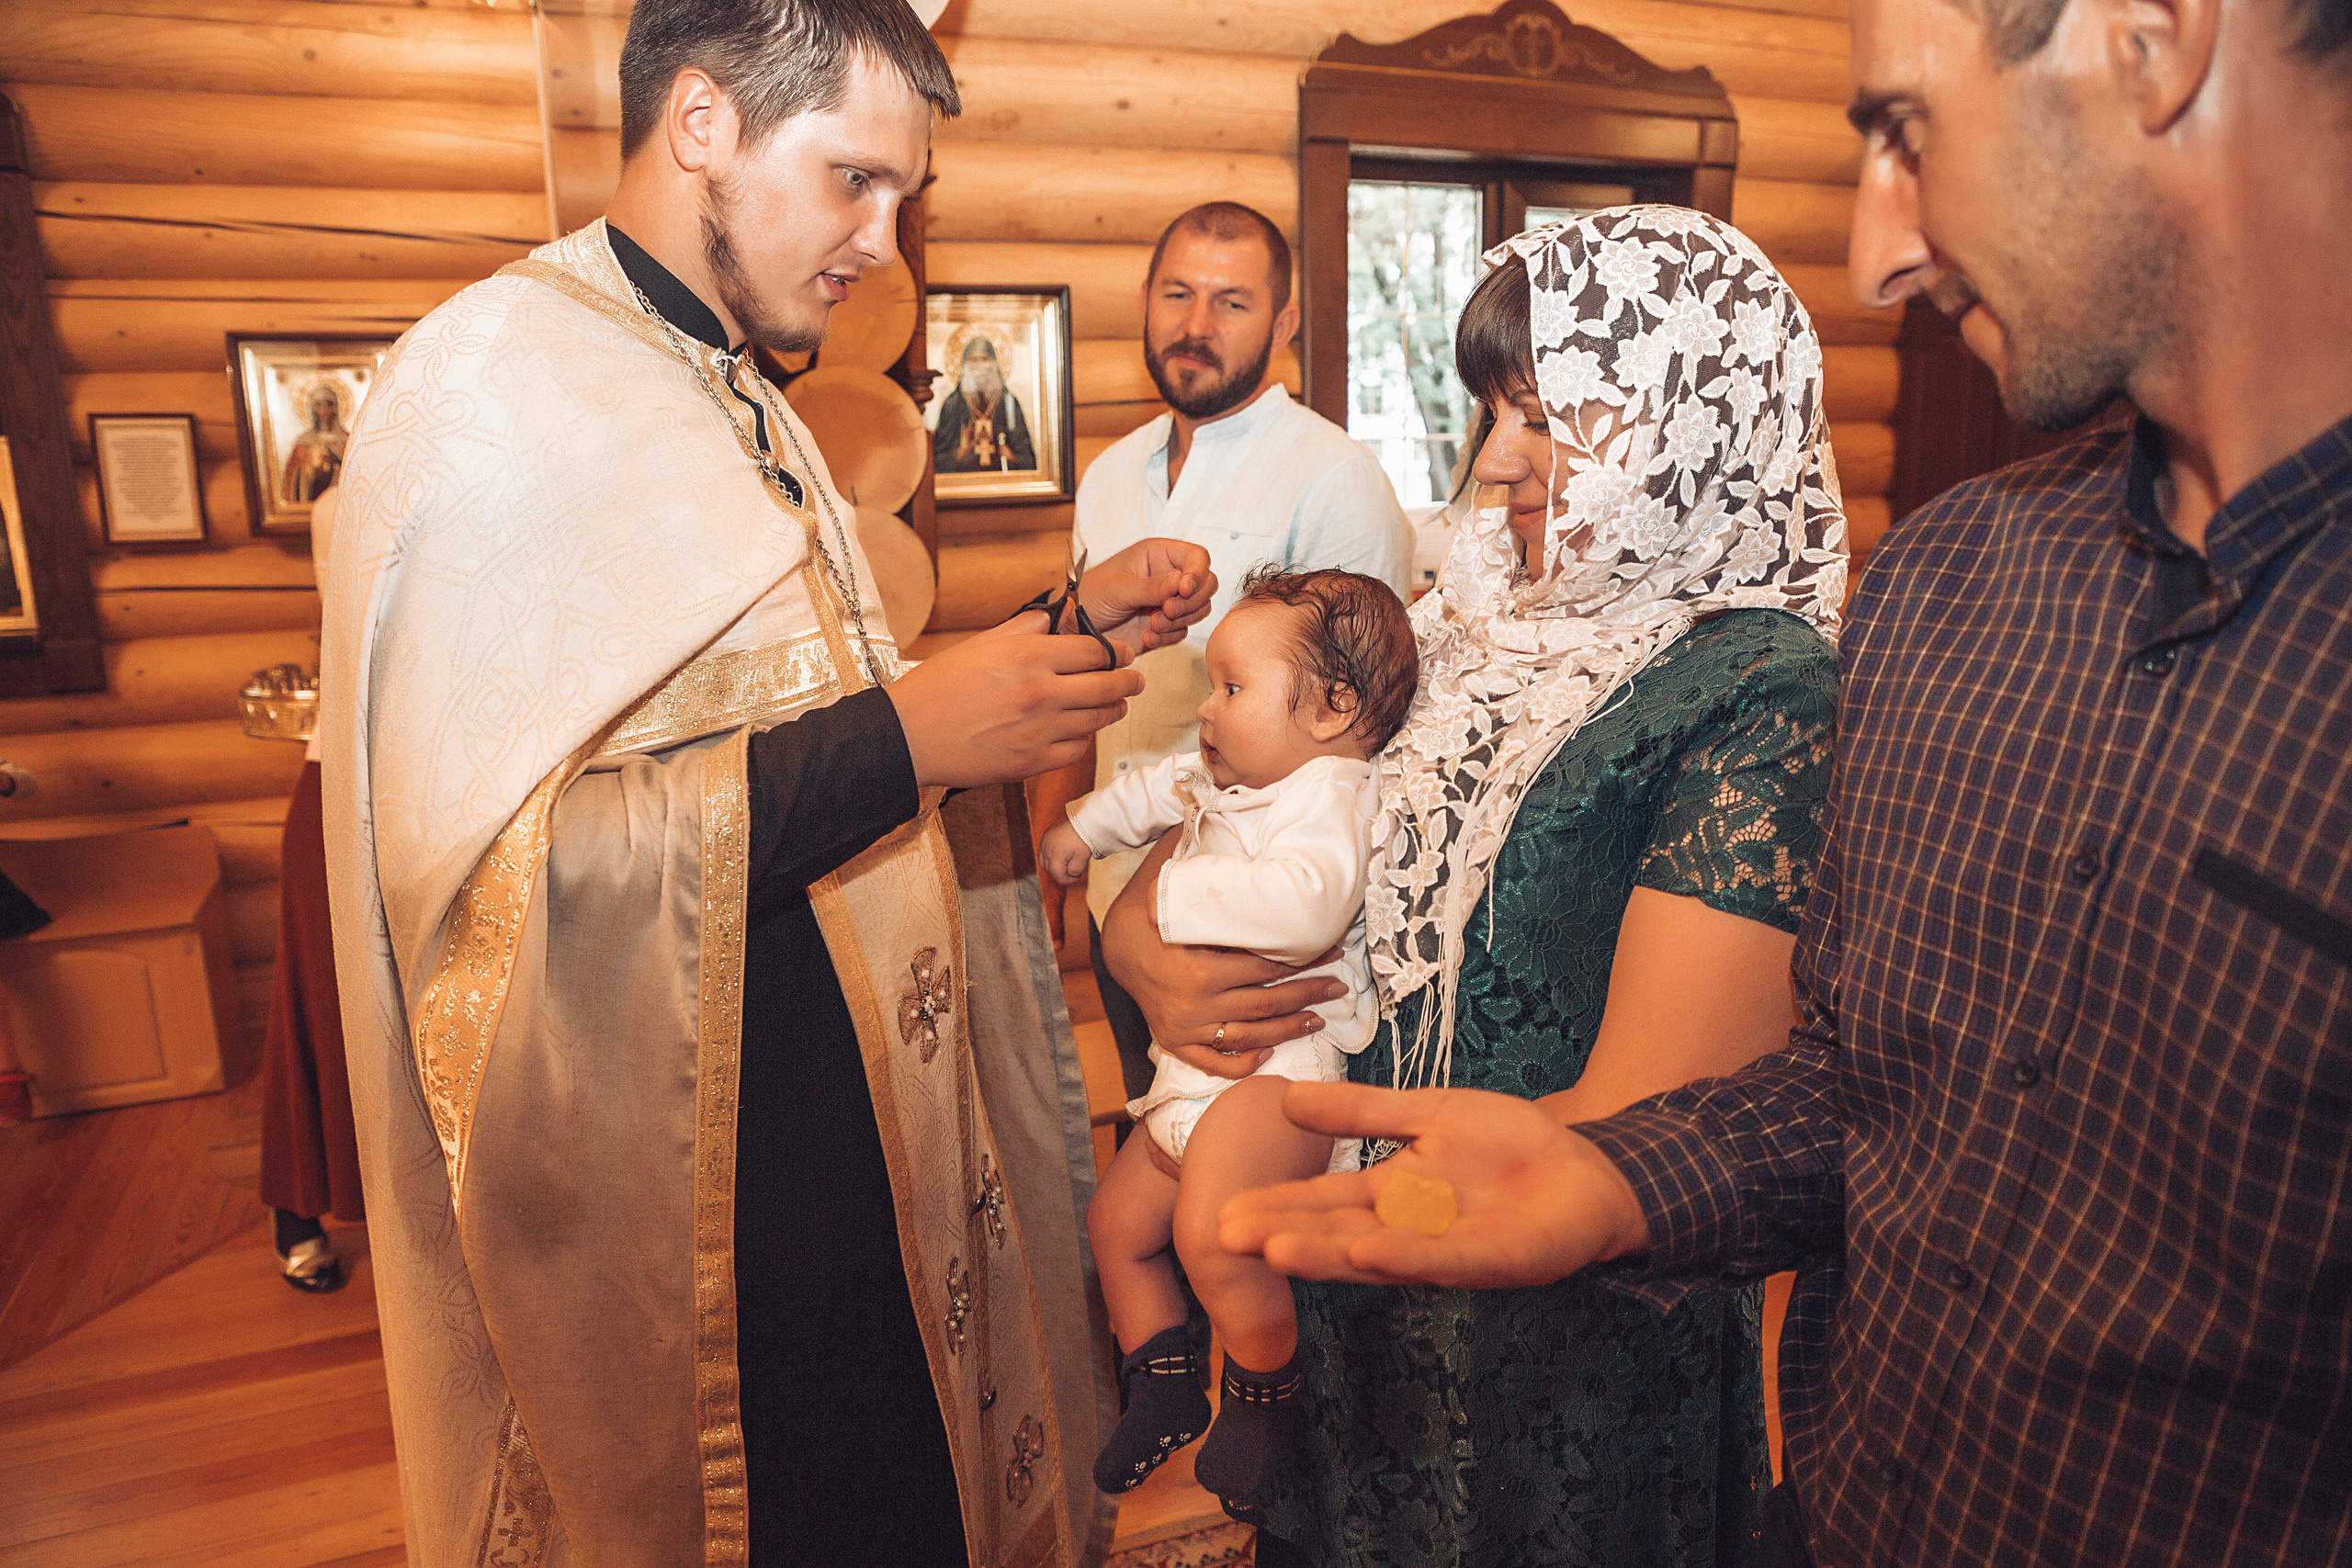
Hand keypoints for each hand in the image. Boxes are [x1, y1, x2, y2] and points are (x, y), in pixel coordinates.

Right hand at [887, 612, 1143, 787]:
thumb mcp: (979, 644)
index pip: (1094, 651)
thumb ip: (1024, 628)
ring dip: (1113, 710)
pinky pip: (1076, 749)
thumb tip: (1055, 614)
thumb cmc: (937, 687)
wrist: (910, 736)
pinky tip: (1084, 730)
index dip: (1116, 652)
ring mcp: (1039, 731)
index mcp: (1028, 657)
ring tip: (1118, 703)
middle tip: (1136, 679)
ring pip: (1097, 719)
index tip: (1124, 653)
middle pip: (1107, 686)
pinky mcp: (1032, 762)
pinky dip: (1085, 738)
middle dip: (1129, 681)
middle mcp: (1040, 693)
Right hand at [1038, 817, 1092, 885]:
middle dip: (1061, 873)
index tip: (1077, 877)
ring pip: (1044, 861)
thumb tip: (1070, 874)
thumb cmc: (1083, 836)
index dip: (1068, 880)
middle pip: (1049, 869)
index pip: (1057, 875)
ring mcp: (1044, 841)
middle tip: (1073, 872)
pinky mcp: (1046, 835)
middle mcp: (1046, 848)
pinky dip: (1050, 857)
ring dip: (1054, 866)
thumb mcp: (1082, 857)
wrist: (1083, 816)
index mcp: (1054, 855)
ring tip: (1067, 864)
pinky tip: (1061, 855)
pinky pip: (1044, 851)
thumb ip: (1074, 870)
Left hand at [1074, 539, 1215, 654]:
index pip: (1197, 557)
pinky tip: (1147, 636)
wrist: (1076, 627)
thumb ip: (1151, 587)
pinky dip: (1168, 636)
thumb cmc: (1089, 595)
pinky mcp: (1165, 625)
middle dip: (1190, 601)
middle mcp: (1167, 576)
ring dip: (1179, 620)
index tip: (1183, 590)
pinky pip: (1182, 631)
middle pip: (1206, 584)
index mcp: (1157, 555)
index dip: (1197, 573)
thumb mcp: (1118, 588)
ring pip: (1198, 609)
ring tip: (1152, 625)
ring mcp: (1168, 601)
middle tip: (1166, 610)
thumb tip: (1180, 582)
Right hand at [1099, 828, 1342, 1077]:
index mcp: (1198, 966)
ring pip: (1251, 1035)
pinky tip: (1269, 1054)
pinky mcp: (1176, 1042)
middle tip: (1339, 984)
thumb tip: (1225, 801)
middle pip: (1268, 1002)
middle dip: (1310, 992)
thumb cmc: (1149, 906)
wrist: (1113, 948)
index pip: (1267, 966)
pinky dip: (1243, 1062)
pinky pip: (1215, 1061)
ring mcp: (1185, 1027)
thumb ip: (1201, 847)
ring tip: (1320, 1017)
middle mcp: (1194, 1003)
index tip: (1333, 948)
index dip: (1305, 958)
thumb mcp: (1171, 871)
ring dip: (1291, 1028)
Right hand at [1216, 1082, 1654, 1287]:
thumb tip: (1289, 1100)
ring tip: (1276, 1248)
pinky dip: (1403, 1256)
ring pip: (1379, 1253)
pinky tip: (1366, 1252)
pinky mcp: (1494, 1260)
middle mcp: (1408, 1231)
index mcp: (1390, 1196)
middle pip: (1337, 1233)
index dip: (1277, 1206)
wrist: (1586, 1169)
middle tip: (1227, 1235)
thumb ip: (1362, 1110)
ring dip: (1328, 1253)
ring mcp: (1448, 1249)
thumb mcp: (1427, 1113)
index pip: (1323, 1202)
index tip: (1224, 1211)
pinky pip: (1442, 1259)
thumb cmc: (1508, 1145)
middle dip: (1285, 1235)